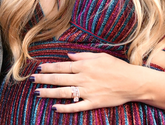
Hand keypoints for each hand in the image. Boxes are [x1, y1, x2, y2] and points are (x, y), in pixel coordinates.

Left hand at [30, 52, 145, 112]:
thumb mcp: (100, 56)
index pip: (62, 66)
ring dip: (49, 93)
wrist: (133, 82)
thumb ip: (83, 56)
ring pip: (64, 92)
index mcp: (84, 66)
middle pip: (59, 79)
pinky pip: (77, 106)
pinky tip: (55, 108)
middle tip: (31, 80)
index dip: (48, 67)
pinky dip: (65, 108)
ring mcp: (88, 91)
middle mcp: (84, 78)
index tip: (38, 68)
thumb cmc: (117, 67)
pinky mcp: (93, 102)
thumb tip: (68, 56)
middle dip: (43, 79)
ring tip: (37, 93)